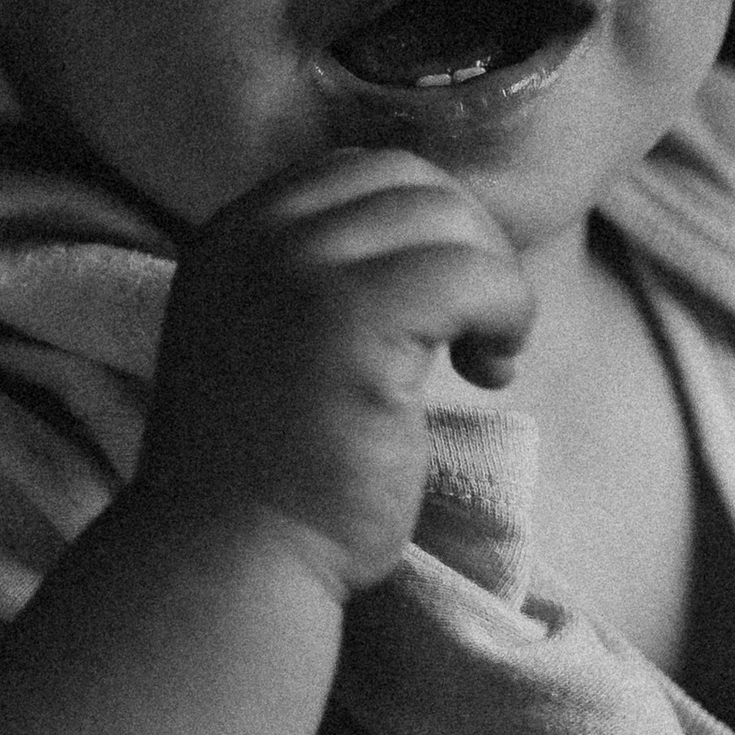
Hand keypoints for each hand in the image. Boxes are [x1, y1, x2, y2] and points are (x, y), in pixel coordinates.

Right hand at [137, 152, 533, 596]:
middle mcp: (257, 237)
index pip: (359, 172)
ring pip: (449, 221)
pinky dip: (507, 312)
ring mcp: (300, 273)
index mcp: (231, 235)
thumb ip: (317, 279)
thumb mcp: (267, 341)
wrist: (227, 562)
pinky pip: (476, 274)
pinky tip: (490, 372)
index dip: (424, 224)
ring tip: (482, 359)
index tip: (441, 301)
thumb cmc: (265, 474)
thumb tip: (434, 236)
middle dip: (466, 245)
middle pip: (410, 182)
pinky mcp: (353, 321)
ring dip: (493, 282)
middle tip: (474, 329)